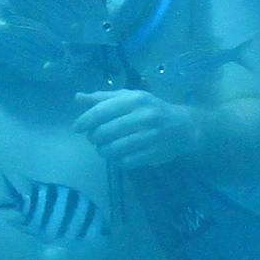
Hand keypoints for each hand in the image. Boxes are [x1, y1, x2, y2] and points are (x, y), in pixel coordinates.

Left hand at [73, 86, 198, 169]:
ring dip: (103, 151)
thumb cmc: (151, 109)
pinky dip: (117, 160)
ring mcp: (149, 137)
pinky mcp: (153, 153)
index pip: (101, 111)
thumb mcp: (130, 98)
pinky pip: (126, 161)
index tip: (76, 128)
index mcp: (135, 99)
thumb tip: (78, 98)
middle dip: (94, 137)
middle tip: (94, 138)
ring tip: (103, 148)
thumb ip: (103, 98)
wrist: (183, 126)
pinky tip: (117, 155)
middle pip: (105, 132)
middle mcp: (143, 116)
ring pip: (114, 149)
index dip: (85, 121)